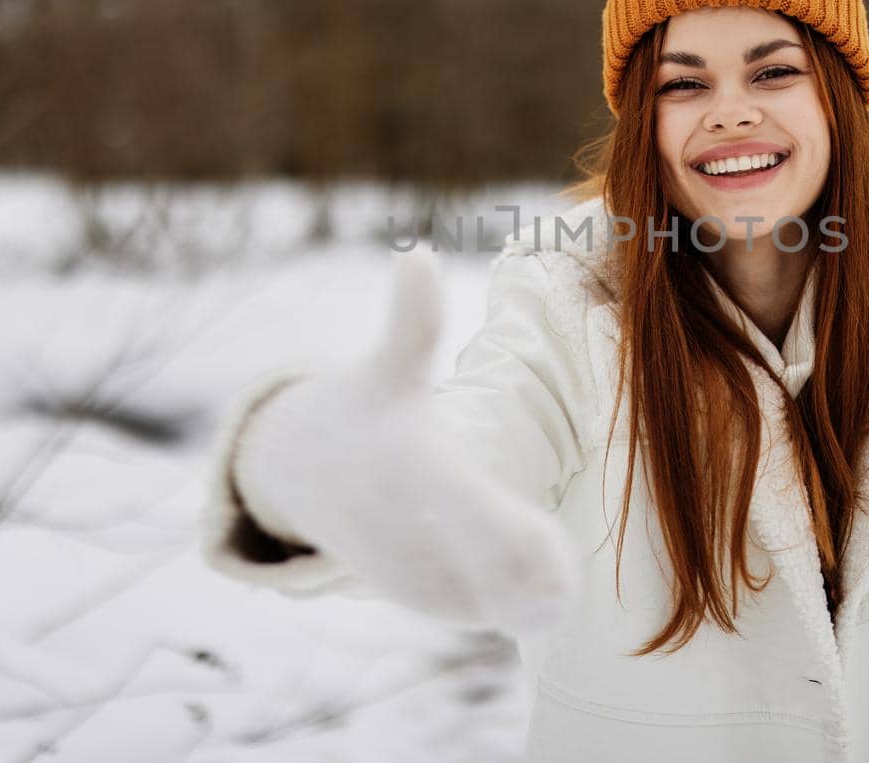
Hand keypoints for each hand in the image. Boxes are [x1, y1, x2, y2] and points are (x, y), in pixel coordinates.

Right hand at [240, 248, 584, 635]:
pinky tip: (535, 574)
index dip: (530, 549)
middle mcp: (420, 538)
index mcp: (420, 479)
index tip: (556, 542)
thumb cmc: (364, 408)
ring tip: (554, 561)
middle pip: (503, 589)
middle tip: (565, 562)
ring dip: (537, 595)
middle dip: (543, 583)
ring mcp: (421, 578)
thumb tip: (416, 255)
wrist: (303, 472)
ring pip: (504, 608)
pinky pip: (491, 614)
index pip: (484, 529)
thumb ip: (411, 321)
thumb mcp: (386, 368)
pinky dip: (518, 603)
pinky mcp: (430, 599)